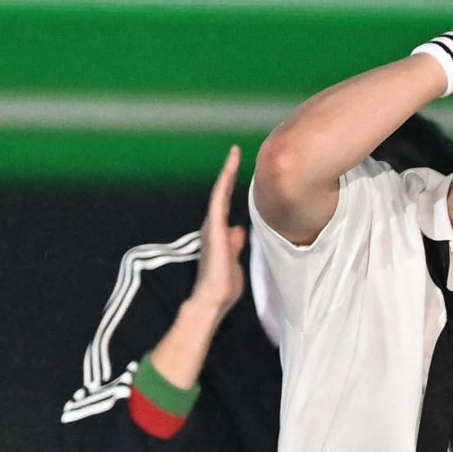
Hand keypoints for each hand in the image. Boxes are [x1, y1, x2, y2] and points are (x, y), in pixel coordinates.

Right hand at [180, 144, 247, 317]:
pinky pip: (219, 198)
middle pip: (223, 194)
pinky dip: (224, 182)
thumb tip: (238, 230)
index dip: (233, 188)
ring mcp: (213, 224)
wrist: (213, 298)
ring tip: (234, 153)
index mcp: (220, 234)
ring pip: (221, 192)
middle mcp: (214, 225)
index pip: (228, 205)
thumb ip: (236, 244)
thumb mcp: (235, 260)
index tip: (240, 171)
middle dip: (229, 173)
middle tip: (236, 153)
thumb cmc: (223, 285)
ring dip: (227, 172)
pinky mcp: (214, 226)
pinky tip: (230, 168)